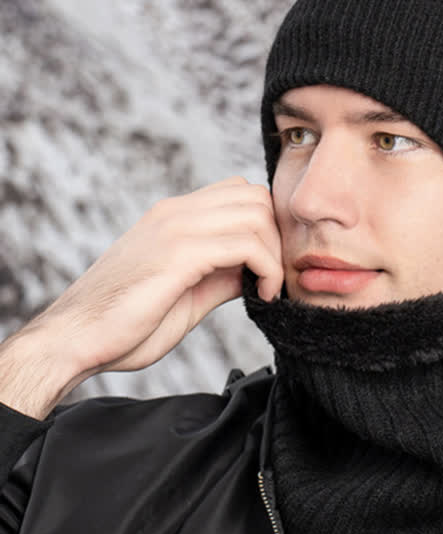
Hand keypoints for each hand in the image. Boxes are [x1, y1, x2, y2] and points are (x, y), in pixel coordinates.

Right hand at [0, 177, 282, 417]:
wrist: (75, 340)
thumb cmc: (126, 323)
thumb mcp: (189, 293)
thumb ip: (221, 275)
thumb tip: (255, 271)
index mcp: (174, 217)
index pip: (239, 193)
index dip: (266, 227)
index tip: (268, 267)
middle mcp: (176, 212)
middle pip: (255, 196)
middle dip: (277, 237)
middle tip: (273, 277)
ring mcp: (176, 228)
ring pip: (257, 213)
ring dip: (274, 254)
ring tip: (266, 289)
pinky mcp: (179, 253)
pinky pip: (246, 245)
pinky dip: (267, 269)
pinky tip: (260, 295)